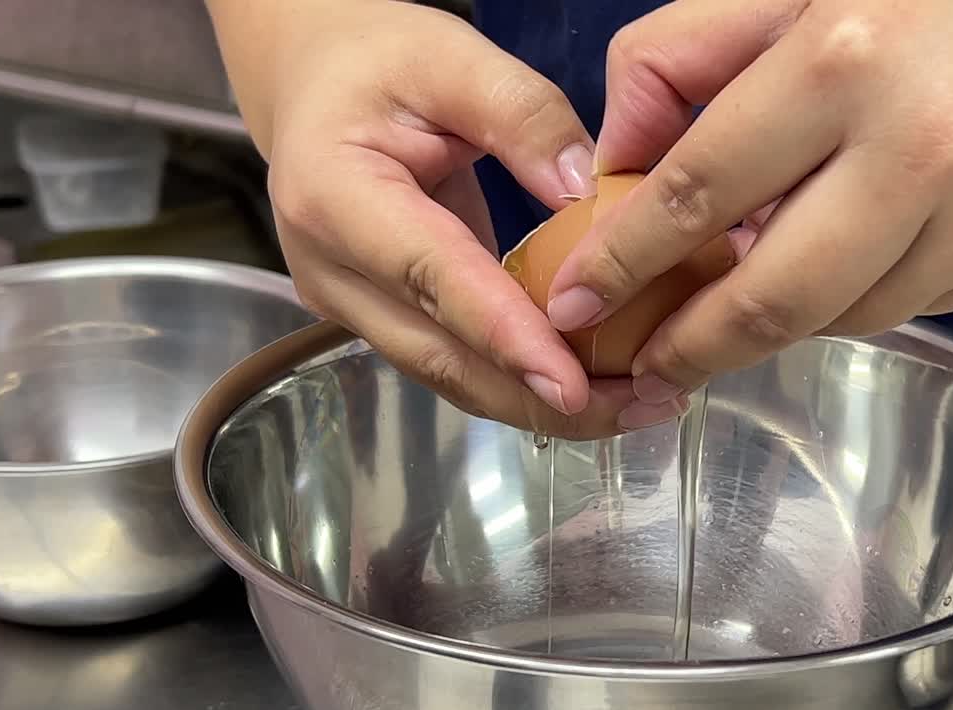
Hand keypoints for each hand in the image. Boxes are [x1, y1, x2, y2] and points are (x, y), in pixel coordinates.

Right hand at [208, 0, 678, 437]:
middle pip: (441, 355)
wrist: (315, 83)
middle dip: (538, 396)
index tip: (570, 384)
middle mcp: (331, 270)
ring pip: (450, 375)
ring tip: (631, 406)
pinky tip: (591, 383)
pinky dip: (520, 378)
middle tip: (637, 409)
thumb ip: (525, 116)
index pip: (431, 277)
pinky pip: (455, 360)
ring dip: (537, 403)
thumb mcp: (451, 57)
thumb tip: (590, 195)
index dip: (504, 336)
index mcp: (334, 196)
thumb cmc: (377, 60)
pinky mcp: (381, 318)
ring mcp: (350, 305)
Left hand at [546, 0, 952, 404]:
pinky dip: (862, 294)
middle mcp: (921, 152)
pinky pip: (913, 305)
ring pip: (843, 313)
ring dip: (782, 316)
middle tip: (648, 363)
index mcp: (849, 57)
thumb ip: (693, 53)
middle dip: (692, 343)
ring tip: (747, 301)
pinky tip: (857, 254)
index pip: (694, 187)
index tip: (578, 302)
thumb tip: (617, 153)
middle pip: (770, 293)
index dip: (621, 259)